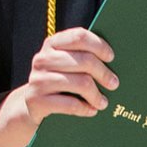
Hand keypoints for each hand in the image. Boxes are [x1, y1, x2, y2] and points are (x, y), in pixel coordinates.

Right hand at [0, 28, 117, 146]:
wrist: (31, 104)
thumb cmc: (59, 81)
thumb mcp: (66, 64)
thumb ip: (83, 56)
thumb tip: (114, 59)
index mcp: (52, 44)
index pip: (79, 36)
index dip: (99, 45)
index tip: (111, 57)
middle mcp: (43, 59)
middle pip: (84, 60)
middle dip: (104, 73)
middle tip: (114, 83)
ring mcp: (38, 79)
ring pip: (80, 83)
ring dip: (97, 95)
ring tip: (104, 102)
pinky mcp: (37, 100)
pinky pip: (70, 104)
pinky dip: (86, 108)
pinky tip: (92, 110)